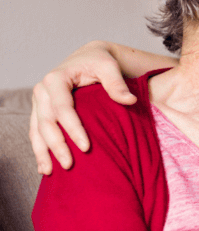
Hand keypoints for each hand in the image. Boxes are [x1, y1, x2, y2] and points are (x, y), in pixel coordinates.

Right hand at [30, 41, 138, 173]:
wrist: (88, 58)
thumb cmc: (100, 62)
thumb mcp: (109, 66)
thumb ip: (117, 83)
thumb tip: (130, 101)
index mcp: (56, 79)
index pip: (62, 108)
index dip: (73, 128)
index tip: (86, 147)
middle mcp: (42, 91)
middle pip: (46, 122)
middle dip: (56, 145)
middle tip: (69, 164)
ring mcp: (39, 102)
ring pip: (36, 130)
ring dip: (42, 152)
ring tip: (48, 172)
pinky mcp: (40, 111)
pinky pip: (36, 132)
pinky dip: (39, 149)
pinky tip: (44, 166)